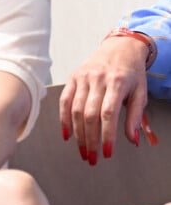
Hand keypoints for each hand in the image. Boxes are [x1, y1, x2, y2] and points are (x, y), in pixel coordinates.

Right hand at [60, 35, 147, 163]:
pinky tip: (67, 135)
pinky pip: (64, 101)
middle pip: (89, 115)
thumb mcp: (141, 92)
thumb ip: (136, 116)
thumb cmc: (131, 71)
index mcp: (117, 82)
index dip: (106, 135)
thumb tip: (132, 140)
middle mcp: (97, 79)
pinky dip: (63, 120)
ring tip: (82, 151)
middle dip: (90, 140)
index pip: (108, 113)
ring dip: (78, 135)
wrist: (120, 47)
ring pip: (75, 110)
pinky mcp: (73, 77)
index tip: (107, 153)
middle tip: (92, 158)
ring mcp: (83, 77)